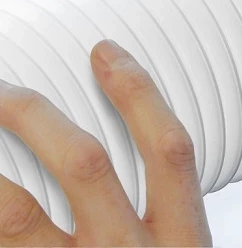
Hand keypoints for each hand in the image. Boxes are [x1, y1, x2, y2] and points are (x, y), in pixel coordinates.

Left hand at [0, 40, 211, 246]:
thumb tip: (123, 149)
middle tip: (6, 89)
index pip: (168, 147)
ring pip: (21, 213)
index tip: (106, 54)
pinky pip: (7, 244)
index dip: (137, 91)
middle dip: (37, 116)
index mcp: (182, 238)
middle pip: (86, 164)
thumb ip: (169, 209)